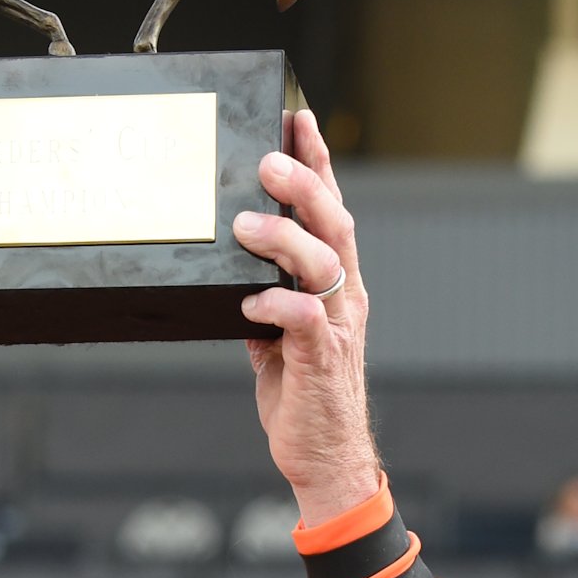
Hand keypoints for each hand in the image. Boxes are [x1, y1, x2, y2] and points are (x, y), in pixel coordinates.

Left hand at [231, 109, 379, 527]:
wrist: (325, 459)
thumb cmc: (301, 397)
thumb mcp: (276, 338)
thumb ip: (265, 299)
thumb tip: (233, 272)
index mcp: (336, 283)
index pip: (331, 209)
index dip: (317, 162)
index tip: (296, 118)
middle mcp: (344, 297)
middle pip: (334, 224)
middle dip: (303, 184)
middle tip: (268, 159)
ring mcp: (336, 328)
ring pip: (322, 265)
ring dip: (284, 238)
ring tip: (246, 224)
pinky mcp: (320, 362)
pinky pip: (302, 322)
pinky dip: (276, 306)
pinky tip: (249, 303)